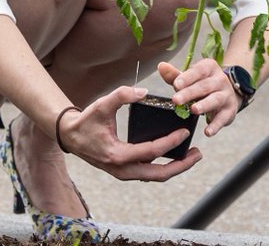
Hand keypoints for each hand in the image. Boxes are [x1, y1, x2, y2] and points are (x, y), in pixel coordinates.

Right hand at [55, 87, 200, 179]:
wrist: (70, 136)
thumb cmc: (87, 120)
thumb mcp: (102, 104)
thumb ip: (122, 95)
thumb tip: (144, 92)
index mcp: (118, 155)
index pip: (151, 152)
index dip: (170, 142)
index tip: (185, 131)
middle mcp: (122, 169)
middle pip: (157, 174)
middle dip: (180, 166)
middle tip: (198, 153)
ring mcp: (123, 172)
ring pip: (154, 176)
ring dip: (174, 168)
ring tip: (192, 155)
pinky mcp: (124, 170)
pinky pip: (148, 172)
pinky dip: (164, 167)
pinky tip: (175, 155)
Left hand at [159, 58, 240, 137]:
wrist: (226, 94)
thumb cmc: (202, 86)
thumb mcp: (190, 79)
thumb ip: (175, 76)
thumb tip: (161, 66)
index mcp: (210, 68)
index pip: (198, 71)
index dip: (187, 78)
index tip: (175, 85)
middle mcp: (220, 79)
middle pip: (204, 86)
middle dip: (190, 93)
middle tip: (176, 100)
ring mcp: (226, 95)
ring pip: (215, 99)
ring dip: (204, 104)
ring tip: (193, 110)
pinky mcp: (230, 110)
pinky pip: (222, 118)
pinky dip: (216, 125)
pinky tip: (208, 132)